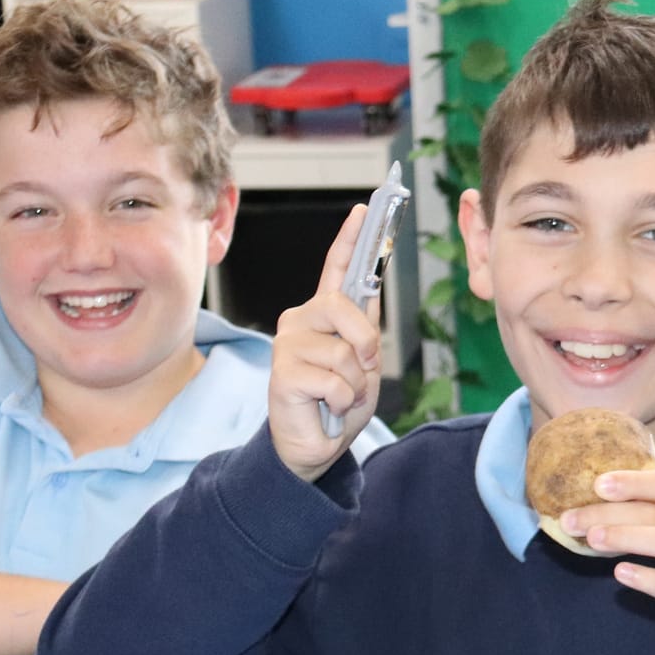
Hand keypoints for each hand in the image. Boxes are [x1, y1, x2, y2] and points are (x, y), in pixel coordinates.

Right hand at [267, 204, 381, 482]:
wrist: (314, 446)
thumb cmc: (338, 402)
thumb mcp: (363, 363)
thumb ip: (365, 328)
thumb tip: (372, 291)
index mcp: (325, 314)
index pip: (337, 267)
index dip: (351, 237)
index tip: (366, 207)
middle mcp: (302, 320)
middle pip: (345, 307)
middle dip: (366, 343)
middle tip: (362, 369)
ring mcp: (288, 343)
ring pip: (345, 352)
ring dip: (355, 384)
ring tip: (339, 396)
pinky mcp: (283, 372)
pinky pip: (334, 381)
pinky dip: (343, 402)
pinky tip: (326, 407)